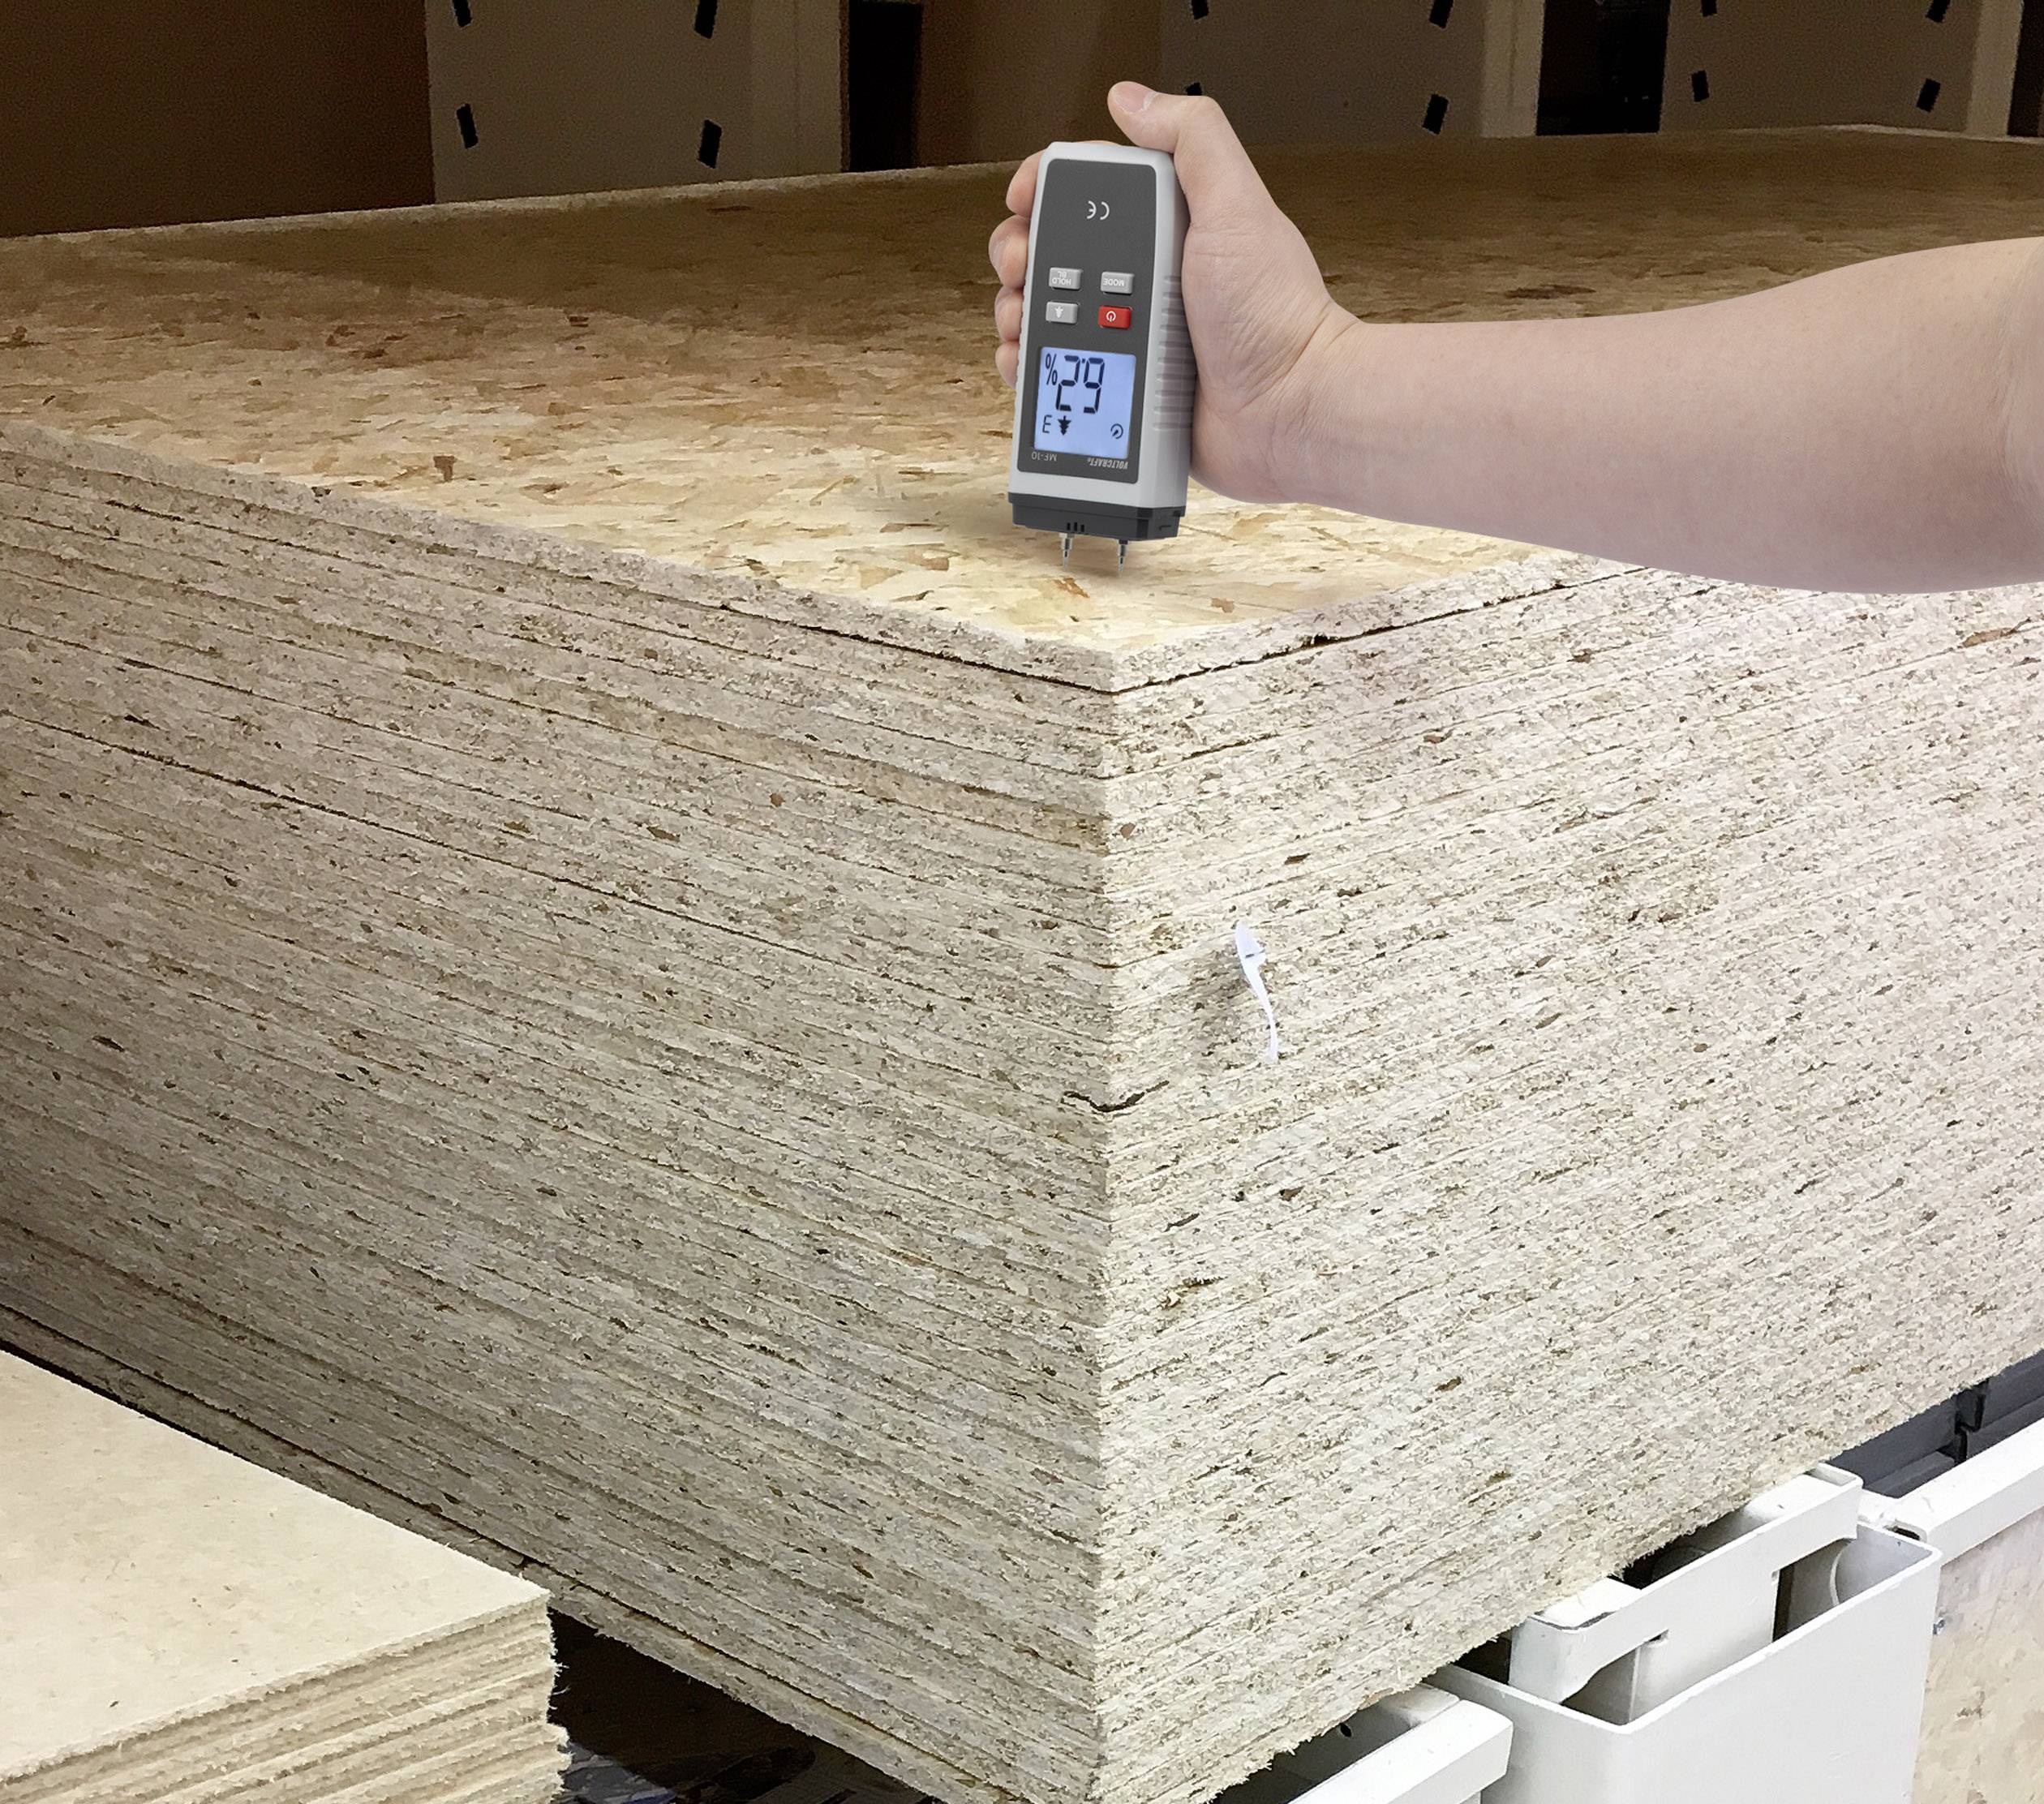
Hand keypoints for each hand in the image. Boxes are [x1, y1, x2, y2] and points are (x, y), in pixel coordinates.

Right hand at [988, 83, 1353, 503]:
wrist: (1286, 412)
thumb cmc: (1275, 316)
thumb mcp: (1236, 205)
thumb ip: (1191, 140)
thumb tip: (1131, 98)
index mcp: (1166, 228)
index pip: (1084, 193)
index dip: (1043, 189)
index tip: (1025, 200)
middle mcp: (1143, 279)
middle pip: (1050, 252)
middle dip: (1020, 254)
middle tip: (1024, 269)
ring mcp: (1128, 335)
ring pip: (1044, 313)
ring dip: (1018, 311)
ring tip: (1025, 321)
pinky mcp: (1120, 386)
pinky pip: (1057, 372)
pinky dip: (1030, 366)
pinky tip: (1027, 361)